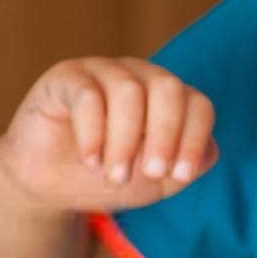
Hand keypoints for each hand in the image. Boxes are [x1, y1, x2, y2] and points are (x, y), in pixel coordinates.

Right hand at [0, 56, 218, 212]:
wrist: (47, 185)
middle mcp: (138, 77)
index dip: (194, 139)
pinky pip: (87, 95)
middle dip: (164, 135)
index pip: (197, 104)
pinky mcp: (66, 78)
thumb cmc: (104, 178)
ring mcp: (102, 72)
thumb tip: (209, 151)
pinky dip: (93, 133)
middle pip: (168, 88)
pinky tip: (91, 161)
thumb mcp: (152, 184)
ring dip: (124, 140)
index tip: (178, 175)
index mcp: (166, 99)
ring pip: (128, 91)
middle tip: (150, 173)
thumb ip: (184, 169)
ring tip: (113, 175)